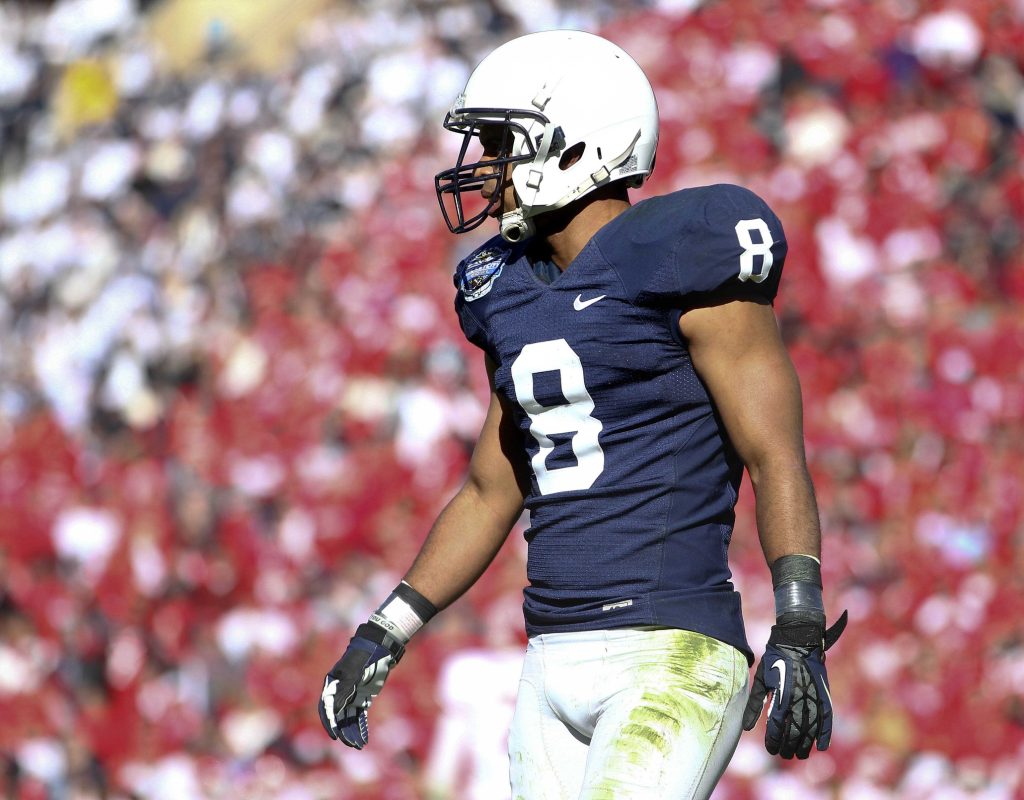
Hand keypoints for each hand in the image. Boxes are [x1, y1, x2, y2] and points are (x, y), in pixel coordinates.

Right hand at [318, 622, 404, 748]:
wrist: (380, 649)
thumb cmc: (365, 658)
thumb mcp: (355, 674)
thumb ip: (344, 691)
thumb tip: (334, 711)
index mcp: (332, 685)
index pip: (327, 708)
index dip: (330, 723)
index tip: (335, 736)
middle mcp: (338, 692)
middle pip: (337, 717)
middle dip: (344, 731)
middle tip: (351, 744)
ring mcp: (350, 696)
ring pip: (348, 719)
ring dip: (352, 732)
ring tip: (358, 745)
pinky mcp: (361, 698)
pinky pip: (358, 716)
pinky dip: (360, 727)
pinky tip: (363, 739)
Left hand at [742, 611, 846, 758]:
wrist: (798, 640)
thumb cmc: (775, 659)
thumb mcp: (761, 680)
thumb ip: (755, 705)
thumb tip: (747, 728)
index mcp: (782, 698)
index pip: (778, 729)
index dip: (774, 741)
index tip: (771, 748)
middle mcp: (799, 702)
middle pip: (795, 733)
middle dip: (788, 747)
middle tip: (783, 754)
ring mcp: (814, 699)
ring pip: (810, 730)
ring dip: (805, 745)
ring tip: (799, 754)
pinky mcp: (824, 696)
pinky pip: (827, 720)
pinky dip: (825, 734)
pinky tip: (822, 747)